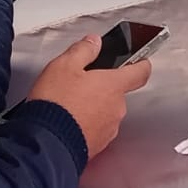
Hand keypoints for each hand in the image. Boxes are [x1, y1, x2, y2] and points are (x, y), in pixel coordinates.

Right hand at [27, 36, 152, 157]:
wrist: (47, 142)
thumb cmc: (56, 104)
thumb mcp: (64, 66)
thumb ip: (83, 51)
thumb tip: (94, 42)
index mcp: (113, 85)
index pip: (141, 71)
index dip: (140, 63)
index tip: (138, 60)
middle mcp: (117, 108)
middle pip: (117, 92)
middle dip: (101, 87)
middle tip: (80, 84)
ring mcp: (109, 129)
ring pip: (106, 112)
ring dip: (93, 107)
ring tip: (69, 104)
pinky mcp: (98, 145)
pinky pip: (96, 130)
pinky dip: (86, 124)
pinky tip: (68, 121)